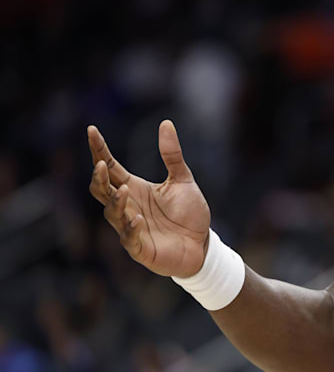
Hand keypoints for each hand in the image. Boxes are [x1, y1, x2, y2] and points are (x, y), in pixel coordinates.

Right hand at [87, 120, 210, 277]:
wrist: (202, 243)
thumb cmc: (189, 213)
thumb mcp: (183, 179)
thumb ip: (172, 154)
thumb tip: (165, 123)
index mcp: (135, 188)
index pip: (111, 168)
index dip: (99, 150)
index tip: (92, 130)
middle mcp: (128, 206)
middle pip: (102, 190)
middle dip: (99, 178)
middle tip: (101, 164)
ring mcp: (130, 228)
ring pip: (112, 213)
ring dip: (116, 201)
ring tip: (124, 189)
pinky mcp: (140, 248)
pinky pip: (129, 239)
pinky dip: (130, 229)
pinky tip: (136, 218)